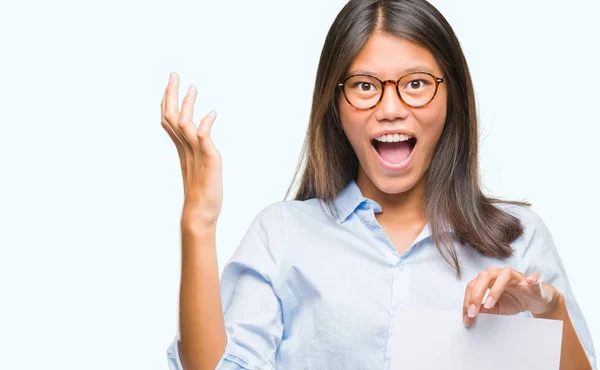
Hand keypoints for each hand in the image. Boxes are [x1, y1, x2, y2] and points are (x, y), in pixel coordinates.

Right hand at [160, 72, 222, 224]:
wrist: (199, 216)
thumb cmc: (201, 196)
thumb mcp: (199, 169)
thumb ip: (199, 151)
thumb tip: (200, 135)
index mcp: (182, 150)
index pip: (170, 121)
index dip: (168, 102)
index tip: (170, 85)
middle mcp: (185, 149)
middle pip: (171, 117)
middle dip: (171, 95)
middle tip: (173, 75)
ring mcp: (194, 154)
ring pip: (184, 124)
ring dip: (188, 104)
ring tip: (192, 87)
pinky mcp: (207, 160)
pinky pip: (203, 139)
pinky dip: (206, 124)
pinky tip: (212, 114)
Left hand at [462, 266, 561, 325]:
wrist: (535, 300)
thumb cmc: (514, 300)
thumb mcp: (496, 307)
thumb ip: (485, 309)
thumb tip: (471, 313)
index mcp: (488, 278)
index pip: (473, 286)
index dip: (468, 301)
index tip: (467, 317)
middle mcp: (499, 273)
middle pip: (483, 278)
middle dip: (476, 296)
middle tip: (473, 313)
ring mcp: (516, 275)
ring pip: (503, 275)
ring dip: (495, 290)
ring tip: (490, 305)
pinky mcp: (533, 280)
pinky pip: (533, 277)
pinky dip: (532, 278)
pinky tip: (528, 282)